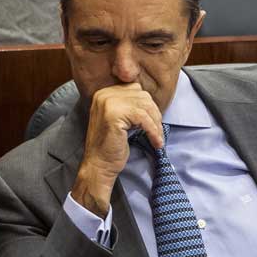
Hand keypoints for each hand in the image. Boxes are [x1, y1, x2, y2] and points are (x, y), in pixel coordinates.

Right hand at [71, 83, 162, 217]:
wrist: (99, 166)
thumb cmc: (110, 146)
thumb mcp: (120, 120)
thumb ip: (129, 105)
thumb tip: (150, 100)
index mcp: (104, 93)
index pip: (135, 90)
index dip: (148, 106)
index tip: (153, 122)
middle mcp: (104, 95)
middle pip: (142, 96)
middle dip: (154, 114)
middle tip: (157, 132)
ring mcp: (108, 103)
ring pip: (145, 106)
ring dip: (156, 124)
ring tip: (157, 138)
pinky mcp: (115, 115)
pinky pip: (144, 118)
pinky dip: (153, 131)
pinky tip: (156, 142)